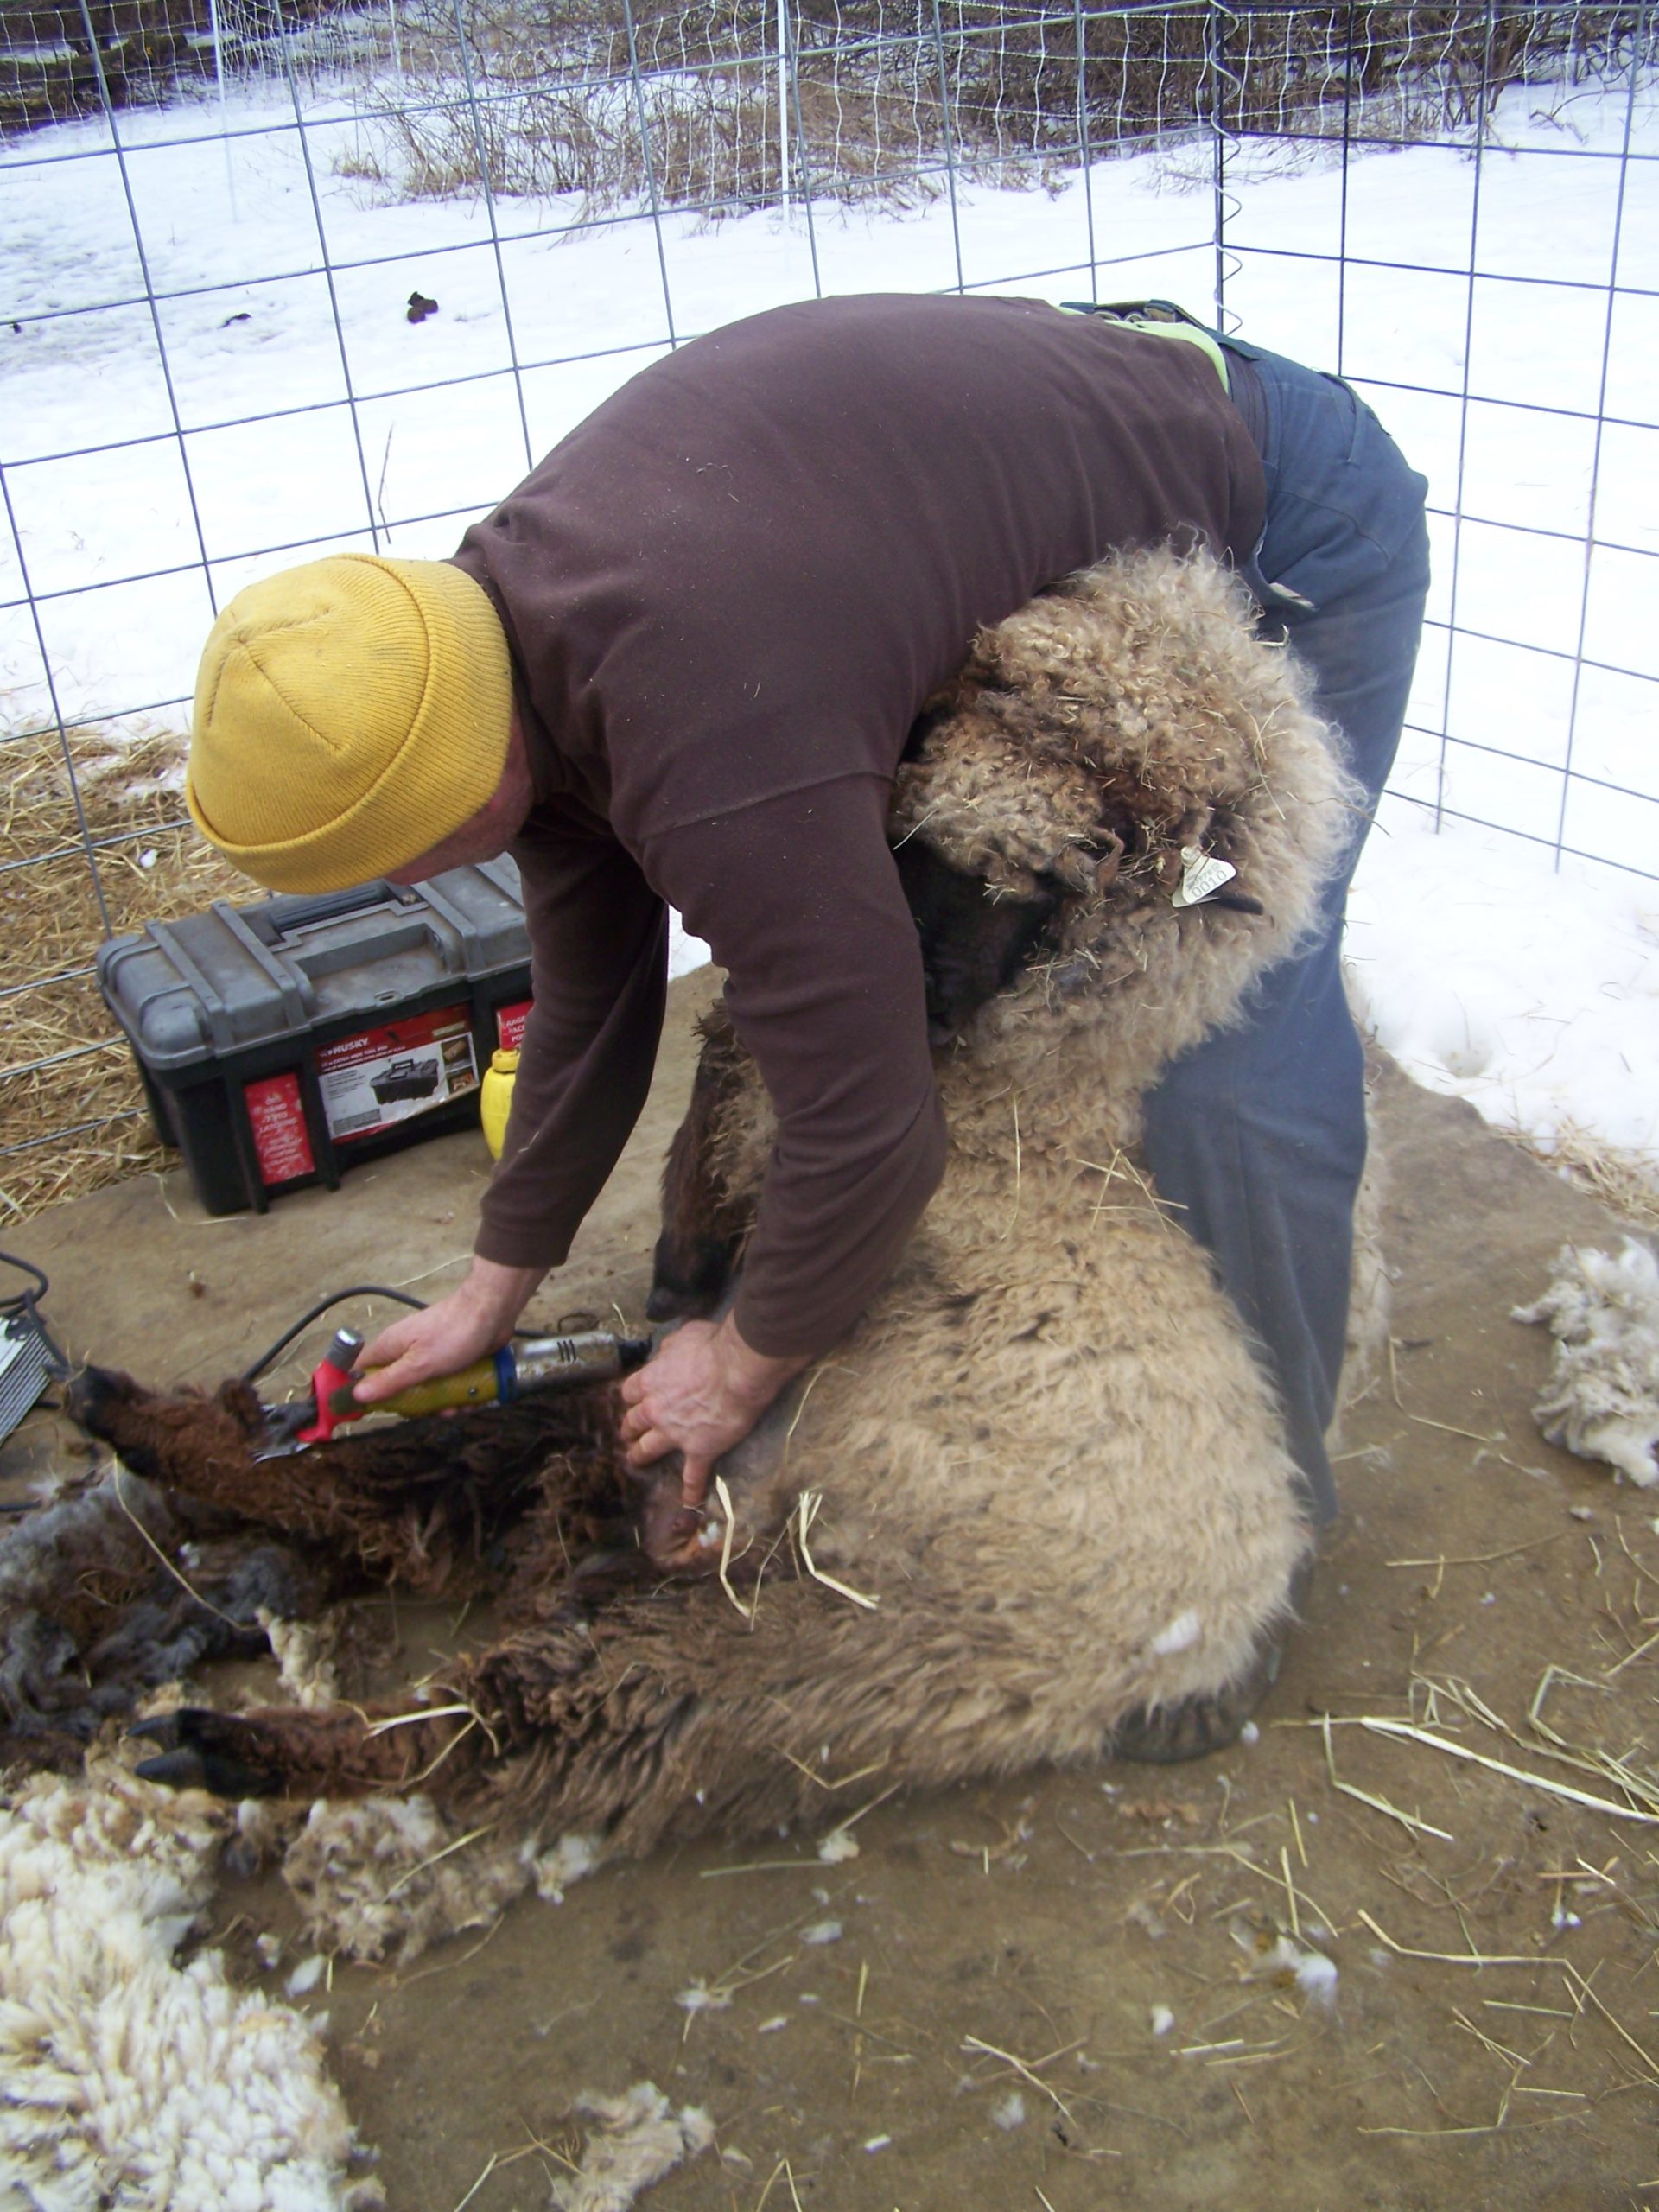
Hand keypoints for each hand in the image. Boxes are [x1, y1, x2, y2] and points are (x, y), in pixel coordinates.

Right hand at [353, 1257, 544, 1404]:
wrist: (492, 1311)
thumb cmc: (454, 1334)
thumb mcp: (419, 1364)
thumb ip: (389, 1380)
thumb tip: (356, 1394)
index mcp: (389, 1347)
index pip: (361, 1371)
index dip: (360, 1392)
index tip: (370, 1411)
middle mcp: (405, 1350)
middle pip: (396, 1387)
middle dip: (415, 1404)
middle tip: (431, 1411)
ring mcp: (428, 1354)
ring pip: (424, 1388)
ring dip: (441, 1402)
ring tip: (459, 1405)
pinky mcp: (449, 1358)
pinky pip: (445, 1383)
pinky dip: (456, 1392)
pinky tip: (471, 1397)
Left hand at [618, 1316, 807, 1510]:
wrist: (737, 1370)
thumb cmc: (713, 1347)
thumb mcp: (684, 1336)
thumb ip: (669, 1349)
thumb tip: (665, 1353)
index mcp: (650, 1381)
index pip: (629, 1391)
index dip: (631, 1397)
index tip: (634, 1399)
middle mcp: (655, 1410)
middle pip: (632, 1422)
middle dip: (629, 1428)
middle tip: (629, 1432)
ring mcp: (675, 1434)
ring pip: (648, 1450)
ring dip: (640, 1455)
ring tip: (637, 1460)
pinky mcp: (699, 1451)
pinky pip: (693, 1477)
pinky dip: (691, 1491)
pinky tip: (689, 1503)